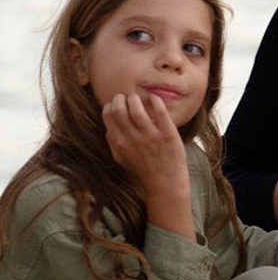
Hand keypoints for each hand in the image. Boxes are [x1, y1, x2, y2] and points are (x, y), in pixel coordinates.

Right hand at [103, 93, 191, 237]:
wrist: (165, 182)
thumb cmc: (143, 169)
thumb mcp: (121, 158)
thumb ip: (113, 142)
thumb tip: (109, 125)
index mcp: (118, 142)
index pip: (107, 115)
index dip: (110, 105)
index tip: (116, 103)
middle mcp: (131, 137)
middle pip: (119, 108)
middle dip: (121, 98)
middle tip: (127, 97)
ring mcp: (149, 135)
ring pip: (136, 106)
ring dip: (135, 98)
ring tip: (139, 98)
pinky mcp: (167, 132)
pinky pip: (159, 110)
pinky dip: (155, 100)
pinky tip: (154, 99)